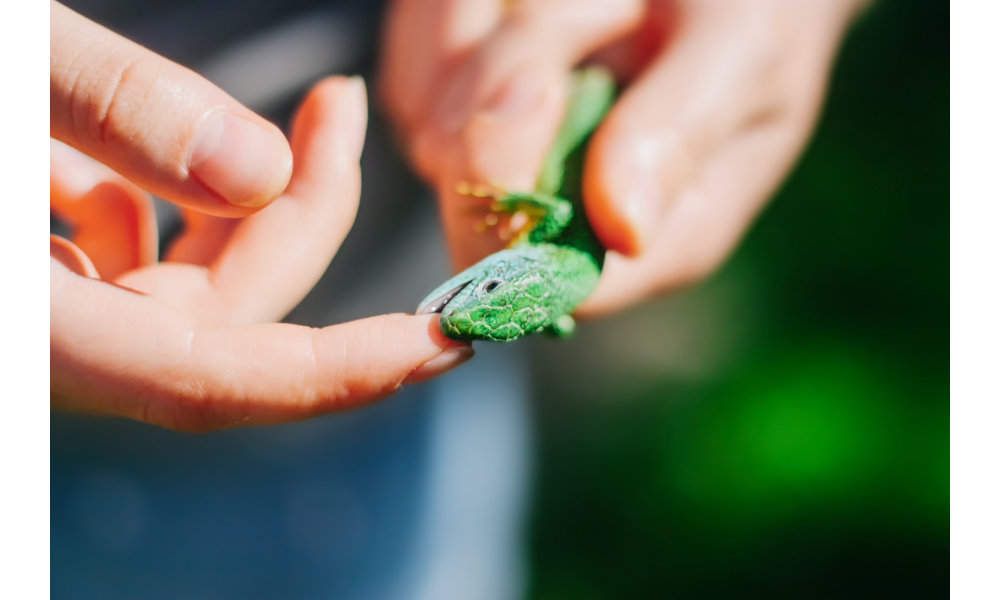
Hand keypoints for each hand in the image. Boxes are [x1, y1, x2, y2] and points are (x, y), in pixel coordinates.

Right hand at [50, 2, 472, 431]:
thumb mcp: (5, 61)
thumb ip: (110, 108)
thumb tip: (261, 171)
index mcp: (32, 330)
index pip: (209, 381)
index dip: (340, 369)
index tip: (449, 339)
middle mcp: (46, 345)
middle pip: (219, 317)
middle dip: (304, 215)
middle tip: (344, 110)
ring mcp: (48, 315)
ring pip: (185, 284)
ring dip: (250, 201)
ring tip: (307, 109)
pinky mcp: (44, 279)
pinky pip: (134, 252)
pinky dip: (163, 194)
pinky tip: (144, 130)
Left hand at [379, 0, 864, 316]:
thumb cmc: (754, 8)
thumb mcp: (742, 55)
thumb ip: (681, 134)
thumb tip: (624, 231)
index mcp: (644, 242)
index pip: (546, 282)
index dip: (517, 209)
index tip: (546, 87)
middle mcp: (564, 222)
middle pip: (471, 204)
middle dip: (513, 87)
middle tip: (598, 8)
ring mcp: (504, 170)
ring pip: (432, 129)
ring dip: (499, 39)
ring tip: (596, 0)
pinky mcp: (461, 115)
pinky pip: (413, 80)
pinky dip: (458, 21)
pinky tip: (526, 0)